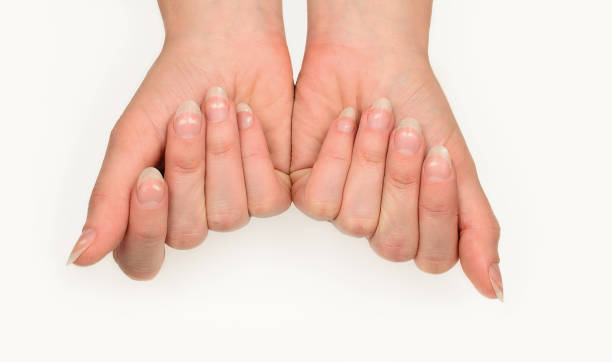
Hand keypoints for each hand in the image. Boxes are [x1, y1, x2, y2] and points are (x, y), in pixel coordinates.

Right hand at [67, 0, 292, 278]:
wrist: (227, 50)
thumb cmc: (175, 89)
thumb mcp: (133, 140)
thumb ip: (110, 198)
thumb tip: (80, 255)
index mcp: (150, 210)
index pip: (141, 258)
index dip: (145, 226)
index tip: (148, 176)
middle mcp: (191, 215)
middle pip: (187, 234)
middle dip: (187, 171)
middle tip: (185, 117)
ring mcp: (233, 206)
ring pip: (228, 217)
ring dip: (221, 154)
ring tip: (216, 106)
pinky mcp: (272, 193)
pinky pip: (266, 201)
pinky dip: (253, 153)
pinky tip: (246, 118)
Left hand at [291, 0, 502, 299]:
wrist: (371, 59)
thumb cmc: (416, 104)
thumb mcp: (457, 163)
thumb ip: (475, 225)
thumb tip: (494, 288)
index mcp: (419, 222)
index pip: (432, 256)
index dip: (436, 209)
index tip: (439, 155)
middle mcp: (381, 223)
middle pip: (392, 243)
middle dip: (402, 182)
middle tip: (408, 131)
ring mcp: (344, 210)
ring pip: (356, 222)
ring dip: (371, 162)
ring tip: (379, 116)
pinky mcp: (308, 192)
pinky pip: (321, 202)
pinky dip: (338, 155)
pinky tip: (346, 122)